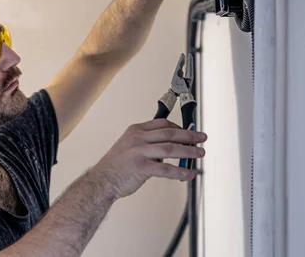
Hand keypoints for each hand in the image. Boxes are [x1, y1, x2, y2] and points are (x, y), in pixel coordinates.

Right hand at [92, 118, 206, 198]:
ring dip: (188, 151)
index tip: (190, 132)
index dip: (179, 127)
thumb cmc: (117, 166)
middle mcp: (137, 138)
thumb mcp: (130, 146)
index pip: (162, 124)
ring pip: (170, 148)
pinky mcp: (141, 167)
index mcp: (136, 130)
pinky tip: (188, 174)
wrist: (101, 181)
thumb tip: (172, 148)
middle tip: (202, 138)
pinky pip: (165, 168)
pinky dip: (179, 171)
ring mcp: (139, 151)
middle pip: (169, 133)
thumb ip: (149, 144)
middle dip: (189, 136)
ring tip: (200, 153)